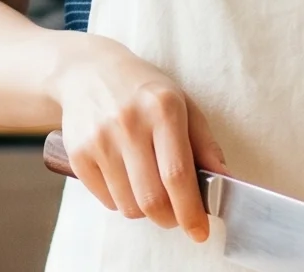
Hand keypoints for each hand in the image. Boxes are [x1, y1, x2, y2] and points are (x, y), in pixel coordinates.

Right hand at [51, 35, 227, 243]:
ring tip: (150, 189)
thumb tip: (225, 180)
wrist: (89, 72)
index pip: (178, 174)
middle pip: (152, 199)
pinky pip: (107, 201)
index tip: (200, 231)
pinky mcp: (78, 155)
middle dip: (170, 219)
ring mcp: (100, 140)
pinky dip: (122, 201)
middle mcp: (129, 123)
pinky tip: (126, 179)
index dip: (191, 211)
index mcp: (163, 109)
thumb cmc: (144, 91)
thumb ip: (205, 144)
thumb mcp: (183, 104)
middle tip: (177, 217)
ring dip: (146, 211)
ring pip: (129, 206)